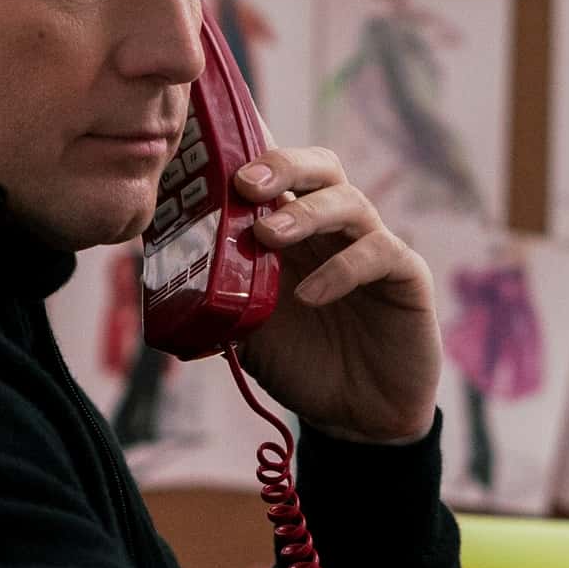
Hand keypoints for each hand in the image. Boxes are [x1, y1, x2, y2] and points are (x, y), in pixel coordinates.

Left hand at [230, 148, 440, 444]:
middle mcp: (333, 229)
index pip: (277, 174)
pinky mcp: (406, 275)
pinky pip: (378, 253)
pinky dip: (342, 269)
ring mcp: (372, 246)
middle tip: (245, 185)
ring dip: (305, 214)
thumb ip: (215, 300)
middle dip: (282, 166)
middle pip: (318, 168)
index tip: (214, 152)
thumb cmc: (301, 362)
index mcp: (293, 230)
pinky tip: (311, 295)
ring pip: (349, 201)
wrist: (356, 415)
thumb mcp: (245, 330)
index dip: (251, 152)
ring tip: (268, 236)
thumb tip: (162, 281)